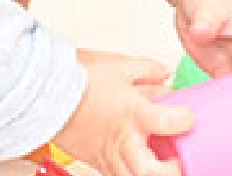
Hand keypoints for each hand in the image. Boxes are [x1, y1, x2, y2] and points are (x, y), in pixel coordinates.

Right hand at [55, 50, 193, 175]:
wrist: (42, 91)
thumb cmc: (77, 78)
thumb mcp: (120, 66)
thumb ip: (148, 72)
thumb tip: (165, 77)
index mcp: (130, 113)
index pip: (167, 122)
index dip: (184, 120)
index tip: (189, 116)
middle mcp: (121, 140)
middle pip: (150, 172)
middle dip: (172, 172)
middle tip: (182, 161)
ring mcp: (107, 156)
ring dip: (152, 174)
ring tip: (163, 165)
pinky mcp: (96, 162)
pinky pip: (118, 175)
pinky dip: (133, 172)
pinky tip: (139, 161)